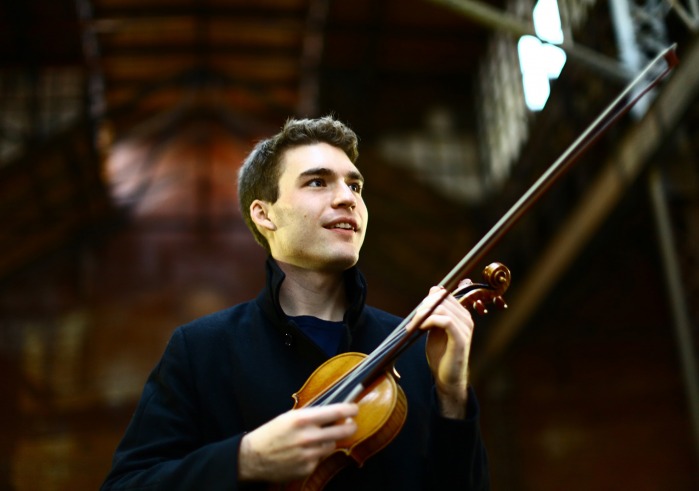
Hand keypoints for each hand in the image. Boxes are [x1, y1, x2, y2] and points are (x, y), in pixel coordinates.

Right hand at [238, 403, 357, 482]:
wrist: (253, 458)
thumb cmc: (270, 434)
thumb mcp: (289, 417)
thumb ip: (310, 415)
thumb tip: (332, 412)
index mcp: (302, 419)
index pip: (336, 412)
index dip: (350, 410)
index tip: (354, 409)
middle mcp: (308, 437)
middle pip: (343, 431)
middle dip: (350, 426)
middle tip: (351, 424)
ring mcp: (309, 454)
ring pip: (332, 444)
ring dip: (329, 440)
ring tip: (316, 438)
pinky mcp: (308, 468)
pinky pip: (320, 458)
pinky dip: (316, 455)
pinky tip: (303, 453)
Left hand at [410, 282, 474, 418]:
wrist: (446, 377)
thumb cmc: (441, 353)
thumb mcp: (435, 328)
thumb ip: (434, 312)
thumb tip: (433, 290)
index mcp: (461, 314)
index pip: (443, 294)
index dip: (427, 299)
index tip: (416, 312)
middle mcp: (466, 318)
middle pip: (442, 298)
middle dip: (423, 306)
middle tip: (412, 320)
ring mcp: (466, 328)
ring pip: (442, 308)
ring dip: (423, 314)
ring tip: (414, 326)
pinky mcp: (461, 338)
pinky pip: (446, 321)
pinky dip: (429, 321)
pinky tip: (420, 328)